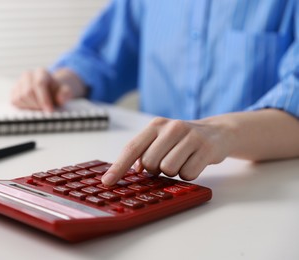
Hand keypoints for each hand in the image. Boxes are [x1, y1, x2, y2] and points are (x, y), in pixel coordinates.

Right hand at [11, 68, 85, 110]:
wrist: (50, 91)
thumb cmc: (57, 92)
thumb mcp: (65, 92)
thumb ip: (65, 94)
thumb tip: (60, 99)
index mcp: (41, 72)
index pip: (39, 83)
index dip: (44, 99)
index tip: (49, 111)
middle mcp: (28, 75)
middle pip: (28, 92)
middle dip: (37, 104)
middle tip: (45, 110)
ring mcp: (19, 82)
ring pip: (20, 98)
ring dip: (31, 107)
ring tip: (40, 107)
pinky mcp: (14, 91)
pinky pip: (14, 101)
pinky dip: (23, 107)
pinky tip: (32, 107)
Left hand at [102, 117, 234, 185]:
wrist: (217, 132)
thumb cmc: (182, 140)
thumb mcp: (161, 139)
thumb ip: (144, 152)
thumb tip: (132, 170)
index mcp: (156, 125)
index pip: (132, 148)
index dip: (118, 167)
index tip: (107, 182)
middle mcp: (172, 127)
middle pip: (150, 163)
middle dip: (155, 170)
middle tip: (166, 162)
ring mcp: (190, 136)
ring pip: (169, 169)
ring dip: (173, 172)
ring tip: (182, 161)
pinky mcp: (207, 148)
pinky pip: (188, 174)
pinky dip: (189, 174)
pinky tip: (194, 163)